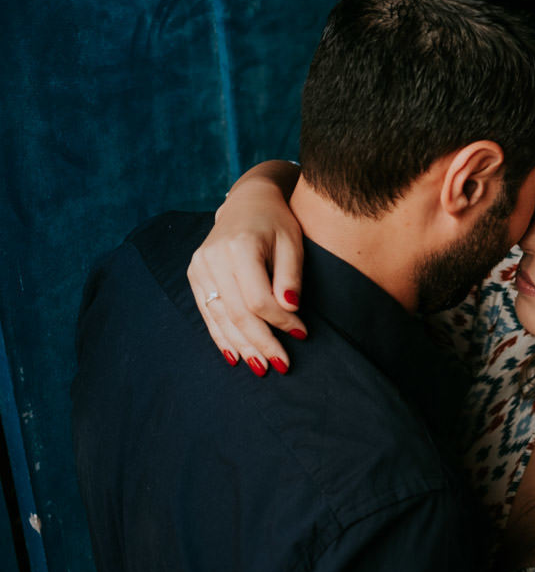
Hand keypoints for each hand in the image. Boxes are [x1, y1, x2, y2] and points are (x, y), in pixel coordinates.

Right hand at [187, 161, 305, 375]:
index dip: (281, 322)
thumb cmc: (277, 223)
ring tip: (261, 368)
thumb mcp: (293, 242)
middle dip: (261, 342)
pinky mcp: (195, 275)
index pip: (258, 299)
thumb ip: (291, 275)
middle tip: (281, 365)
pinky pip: (207, 313)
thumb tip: (291, 309)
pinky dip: (222, 337)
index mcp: (239, 247)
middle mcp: (213, 258)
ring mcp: (199, 267)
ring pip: (220, 317)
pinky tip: (235, 356)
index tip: (302, 334)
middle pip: (237, 313)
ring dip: (241, 346)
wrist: (248, 203)